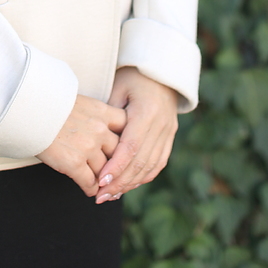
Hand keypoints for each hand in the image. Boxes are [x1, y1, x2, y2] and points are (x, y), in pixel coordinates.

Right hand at [37, 94, 126, 196]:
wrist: (25, 109)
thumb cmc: (49, 106)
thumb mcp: (79, 103)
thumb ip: (95, 117)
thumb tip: (106, 134)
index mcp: (101, 111)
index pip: (128, 127)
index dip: (128, 141)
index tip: (127, 151)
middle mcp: (98, 129)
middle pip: (119, 153)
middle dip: (119, 167)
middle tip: (119, 177)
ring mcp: (87, 147)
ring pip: (106, 172)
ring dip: (105, 182)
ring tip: (104, 188)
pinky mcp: (74, 163)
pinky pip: (90, 183)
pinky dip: (91, 189)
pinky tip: (90, 190)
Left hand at [94, 68, 177, 204]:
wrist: (162, 71)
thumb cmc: (133, 77)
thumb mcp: (118, 88)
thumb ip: (110, 114)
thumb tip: (96, 142)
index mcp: (147, 112)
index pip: (131, 146)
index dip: (117, 166)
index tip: (101, 181)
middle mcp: (161, 125)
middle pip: (141, 161)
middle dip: (120, 182)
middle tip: (100, 196)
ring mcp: (169, 133)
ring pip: (150, 167)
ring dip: (130, 184)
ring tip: (110, 196)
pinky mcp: (170, 138)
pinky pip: (158, 163)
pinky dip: (143, 177)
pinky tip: (127, 186)